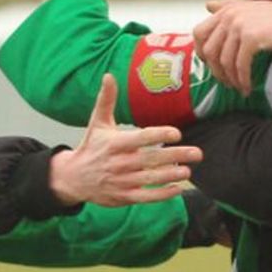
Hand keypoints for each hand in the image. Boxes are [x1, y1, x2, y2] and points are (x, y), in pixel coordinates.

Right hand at [49, 75, 201, 205]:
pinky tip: (177, 188)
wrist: (73, 178)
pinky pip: (145, 197)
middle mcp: (119, 163)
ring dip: (170, 175)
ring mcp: (121, 181)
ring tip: (188, 171)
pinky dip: (161, 194)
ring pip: (150, 179)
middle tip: (197, 153)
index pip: (140, 138)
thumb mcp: (97, 122)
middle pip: (150, 159)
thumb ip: (106, 99)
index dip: (159, 134)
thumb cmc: (92, 146)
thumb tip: (109, 75)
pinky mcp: (124, 196)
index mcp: (115, 143)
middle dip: (175, 156)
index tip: (177, 132)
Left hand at [192, 0, 271, 94]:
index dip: (201, 54)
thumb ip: (228, 7)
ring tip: (239, 87)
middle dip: (216, 71)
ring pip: (224, 61)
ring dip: (231, 79)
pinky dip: (243, 80)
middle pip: (209, 51)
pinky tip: (248, 87)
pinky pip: (241, 66)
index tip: (212, 66)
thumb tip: (208, 5)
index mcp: (227, 10)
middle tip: (227, 82)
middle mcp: (230, 15)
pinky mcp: (252, 38)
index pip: (198, 33)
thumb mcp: (251, 9)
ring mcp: (240, 26)